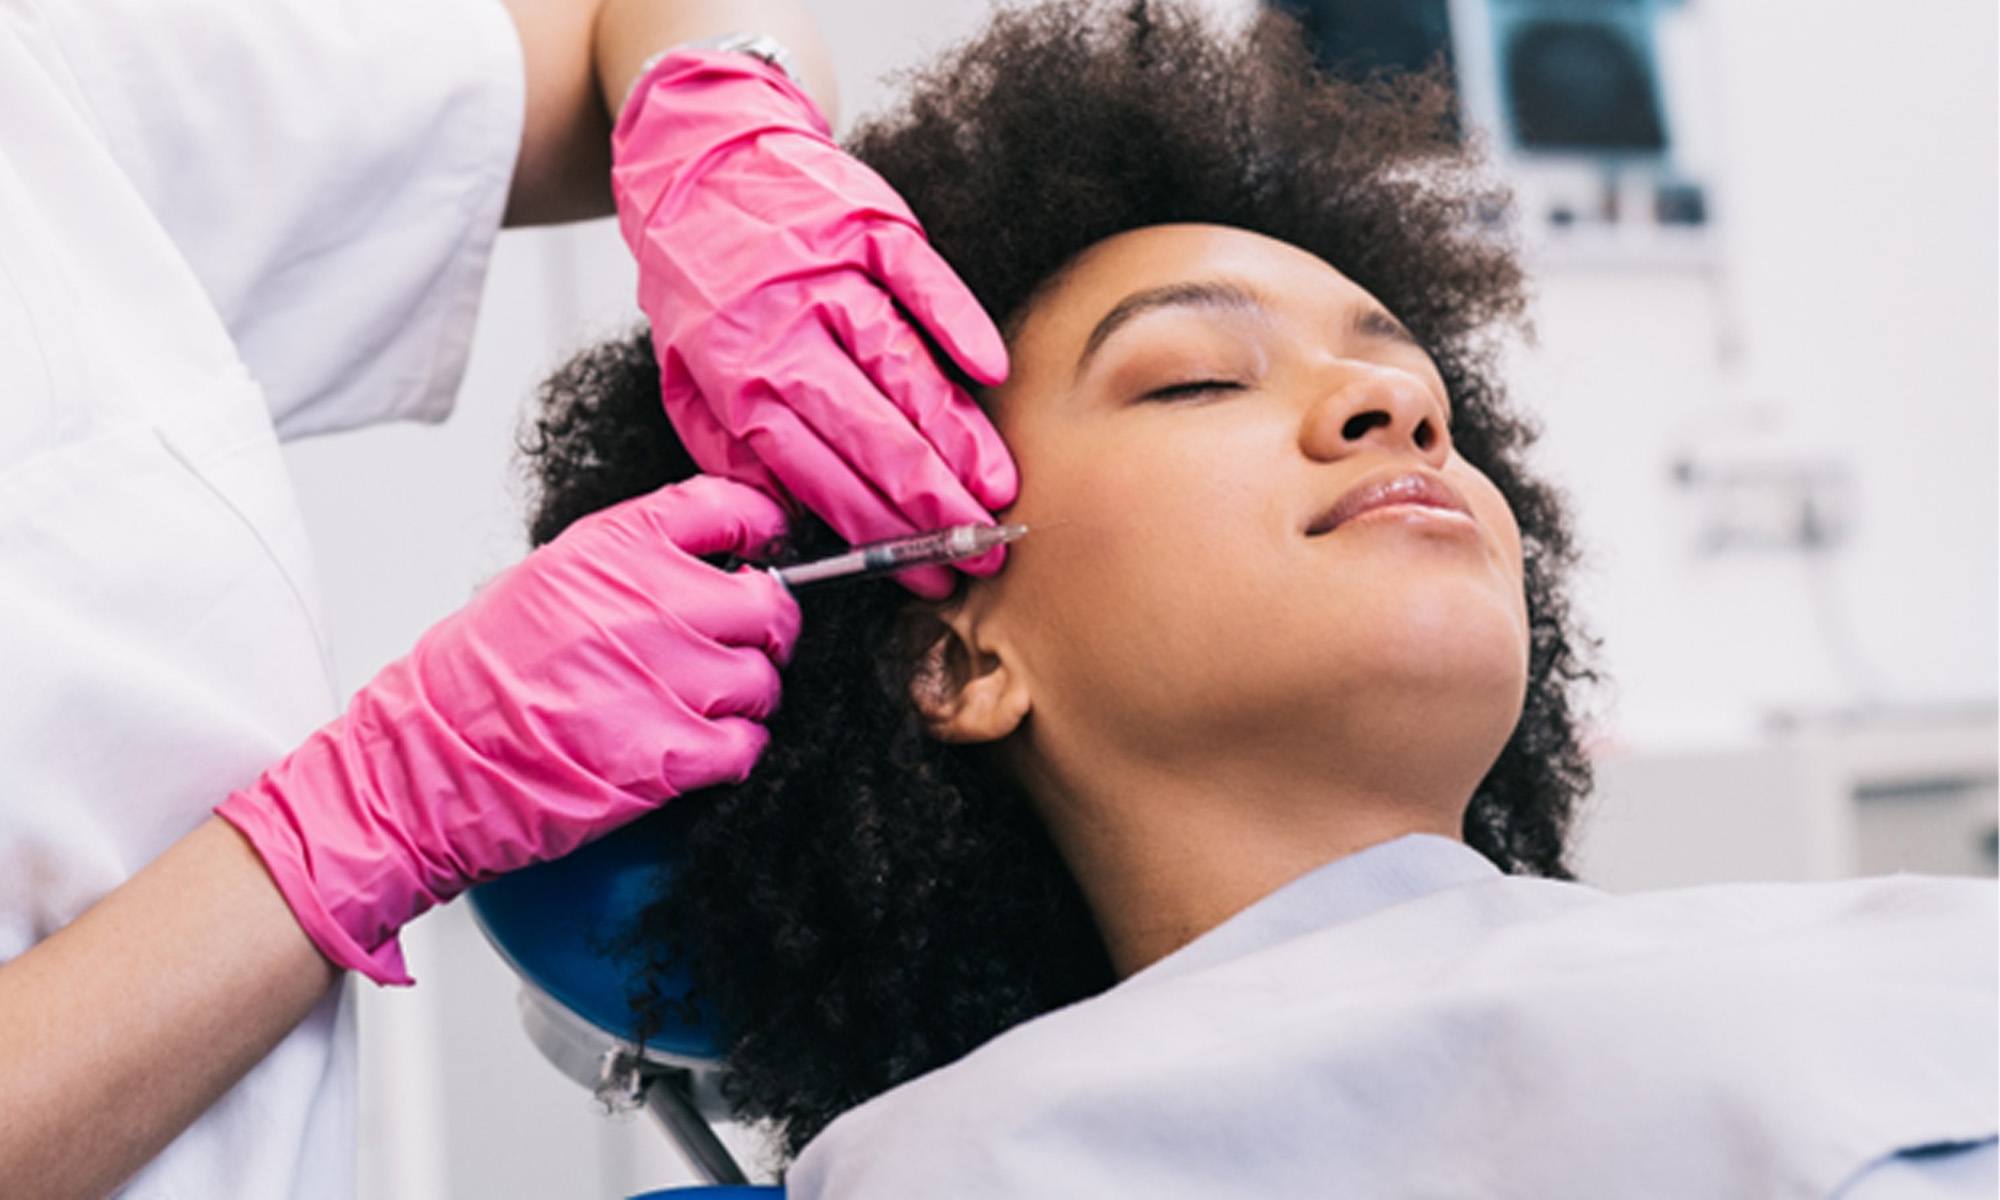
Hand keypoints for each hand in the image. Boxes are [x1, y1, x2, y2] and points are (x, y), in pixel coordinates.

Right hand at [217, 477, 799, 984]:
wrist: (426, 762)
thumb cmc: (479, 677)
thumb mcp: (550, 581)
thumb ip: (632, 563)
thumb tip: (712, 565)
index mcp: (616, 548)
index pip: (731, 506)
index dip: (762, 532)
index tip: (764, 552)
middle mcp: (648, 605)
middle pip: (769, 603)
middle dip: (764, 630)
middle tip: (739, 648)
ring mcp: (664, 680)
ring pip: (764, 680)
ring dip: (743, 699)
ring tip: (697, 708)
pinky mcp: (669, 756)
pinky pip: (748, 744)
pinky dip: (732, 752)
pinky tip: (695, 751)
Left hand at [612, 49, 1017, 598]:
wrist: (694, 159)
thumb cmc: (699, 284)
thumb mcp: (686, 379)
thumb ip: (734, 452)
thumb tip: (793, 524)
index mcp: (739, 380)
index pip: (819, 475)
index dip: (877, 530)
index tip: (926, 572)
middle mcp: (785, 331)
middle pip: (870, 433)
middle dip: (932, 502)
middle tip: (982, 548)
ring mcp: (829, 274)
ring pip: (901, 367)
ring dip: (956, 434)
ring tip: (998, 488)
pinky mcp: (865, 225)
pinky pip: (919, 279)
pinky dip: (957, 323)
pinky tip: (992, 372)